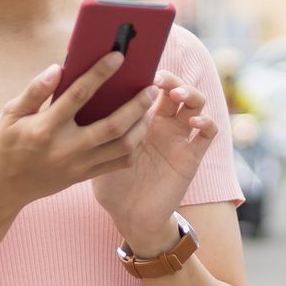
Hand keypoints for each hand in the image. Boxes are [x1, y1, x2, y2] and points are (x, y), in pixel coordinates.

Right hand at [0, 51, 158, 215]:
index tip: (118, 56)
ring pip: (122, 146)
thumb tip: (57, 67)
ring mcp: (78, 165)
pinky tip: (139, 130)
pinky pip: (119, 163)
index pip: (79, 95)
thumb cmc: (6, 145)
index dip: (100, 72)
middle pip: (112, 125)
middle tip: (151, 87)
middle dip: (136, 104)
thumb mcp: (11, 114)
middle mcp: (66, 148)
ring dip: (141, 125)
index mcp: (45, 128)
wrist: (3, 189)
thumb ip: (35, 91)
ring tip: (149, 107)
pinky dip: (135, 146)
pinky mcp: (84, 177)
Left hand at [92, 70, 218, 254]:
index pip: (152, 87)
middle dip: (171, 79)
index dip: (149, 75)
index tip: (138, 69)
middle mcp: (163, 124)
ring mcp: (179, 138)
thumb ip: (96, 127)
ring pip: (196, 103)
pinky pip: (208, 134)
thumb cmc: (110, 183)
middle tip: (160, 79)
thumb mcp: (98, 151)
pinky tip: (193, 122)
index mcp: (141, 119)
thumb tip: (78, 99)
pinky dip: (206, 122)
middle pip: (176, 89)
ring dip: (190, 94)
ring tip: (177, 95)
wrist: (129, 216)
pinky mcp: (191, 156)